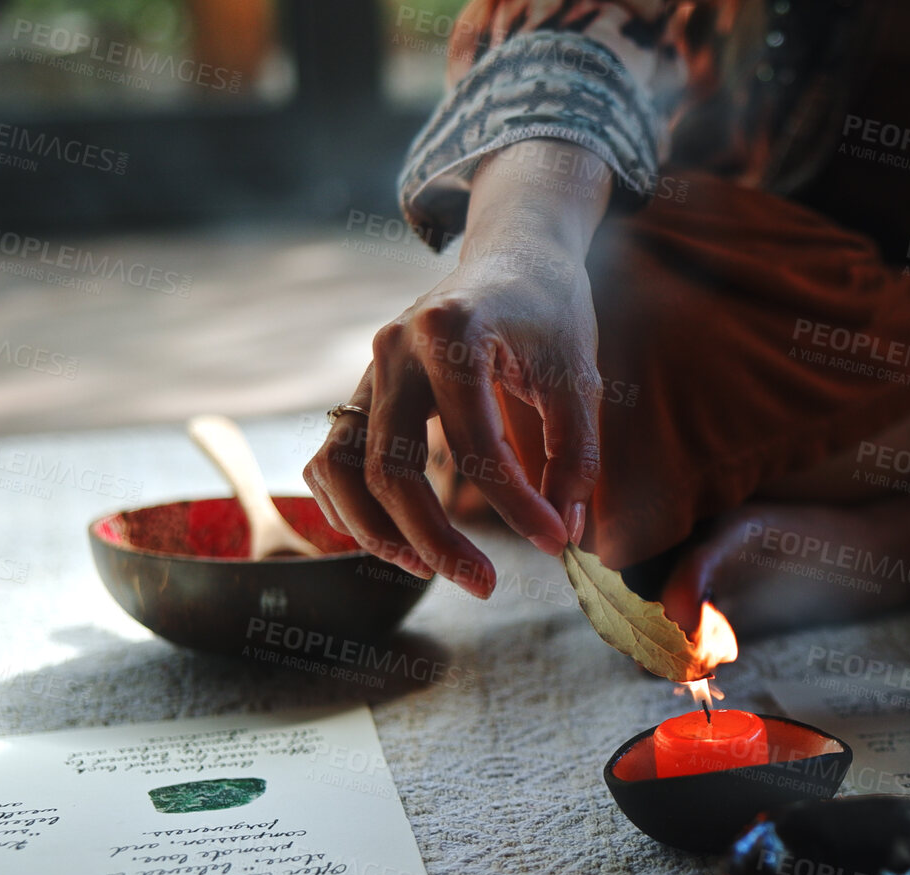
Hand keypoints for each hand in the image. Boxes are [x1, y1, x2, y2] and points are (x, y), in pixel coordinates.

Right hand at [306, 140, 611, 597]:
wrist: (513, 254)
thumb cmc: (551, 312)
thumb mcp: (579, 376)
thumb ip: (575, 454)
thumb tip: (566, 533)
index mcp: (452, 332)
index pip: (475, 444)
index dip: (517, 504)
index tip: (555, 540)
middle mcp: (394, 348)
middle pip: (391, 467)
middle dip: (435, 538)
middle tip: (486, 584)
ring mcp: (368, 368)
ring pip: (343, 468)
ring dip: (379, 532)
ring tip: (435, 571)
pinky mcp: (361, 389)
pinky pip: (330, 459)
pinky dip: (350, 508)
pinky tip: (398, 541)